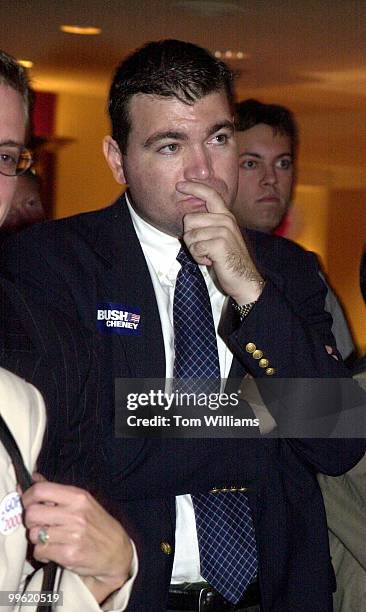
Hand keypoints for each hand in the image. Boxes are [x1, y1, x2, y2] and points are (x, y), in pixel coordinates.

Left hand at [22, 481, 132, 602]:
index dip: (27, 497)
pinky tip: (53, 550)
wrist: (117, 551)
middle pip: (32, 513)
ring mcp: (72, 535)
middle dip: (30, 520)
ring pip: (34, 534)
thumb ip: (56, 491)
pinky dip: (43, 552)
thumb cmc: (98, 524)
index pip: (41, 490)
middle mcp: (75, 514)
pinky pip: (40, 551)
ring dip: (37, 538)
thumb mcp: (82, 501)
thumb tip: (33, 478)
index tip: (28, 503)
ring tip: (49, 537)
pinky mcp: (69, 554)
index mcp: (78, 497)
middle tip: (39, 523)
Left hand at [176, 180, 263, 303]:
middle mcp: (226, 220)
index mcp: (226, 216)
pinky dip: (199, 258)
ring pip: (190, 235)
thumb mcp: (221, 237)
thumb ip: (209, 225)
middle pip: (189, 219)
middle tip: (203, 249)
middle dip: (190, 237)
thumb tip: (188, 219)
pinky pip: (195, 247)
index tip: (180, 185)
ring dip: (194, 250)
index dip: (193, 187)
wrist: (245, 280)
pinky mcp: (220, 244)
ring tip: (209, 256)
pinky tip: (211, 261)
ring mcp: (224, 231)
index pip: (210, 194)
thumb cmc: (229, 260)